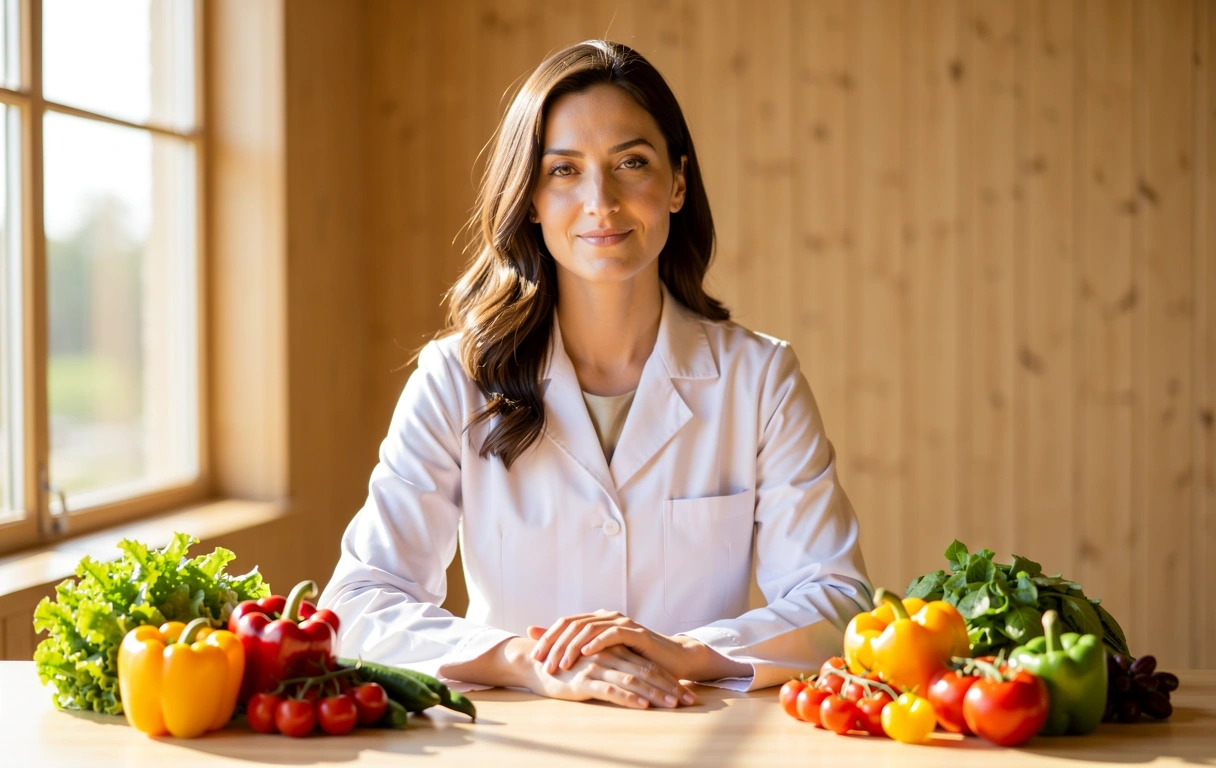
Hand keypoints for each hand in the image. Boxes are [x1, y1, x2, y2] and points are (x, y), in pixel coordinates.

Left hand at [528, 610, 697, 695]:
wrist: (670, 661)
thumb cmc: (632, 660)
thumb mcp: (599, 654)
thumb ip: (569, 643)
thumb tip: (532, 631)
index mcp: (596, 620)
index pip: (565, 623)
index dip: (548, 639)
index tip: (534, 658)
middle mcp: (607, 617)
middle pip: (573, 625)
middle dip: (555, 645)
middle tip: (543, 664)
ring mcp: (622, 622)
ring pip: (589, 630)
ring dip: (572, 648)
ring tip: (560, 664)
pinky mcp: (636, 633)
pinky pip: (613, 634)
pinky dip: (597, 643)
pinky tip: (585, 654)